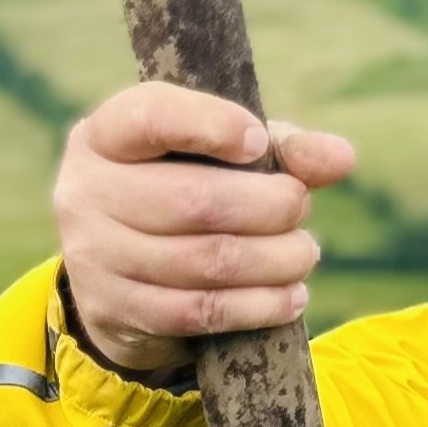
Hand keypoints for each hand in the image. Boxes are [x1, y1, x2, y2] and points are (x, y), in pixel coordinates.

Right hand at [53, 82, 353, 374]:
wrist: (121, 279)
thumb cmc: (183, 194)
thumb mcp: (221, 160)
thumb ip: (281, 149)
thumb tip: (340, 158)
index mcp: (106, 135)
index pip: (152, 116)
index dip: (214, 125)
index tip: (258, 142)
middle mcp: (86, 191)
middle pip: (197, 200)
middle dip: (272, 207)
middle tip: (301, 208)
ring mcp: (94, 255)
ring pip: (208, 260)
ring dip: (278, 259)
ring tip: (304, 254)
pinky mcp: (117, 310)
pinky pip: (204, 311)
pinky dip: (262, 305)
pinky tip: (292, 295)